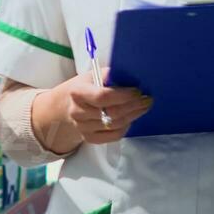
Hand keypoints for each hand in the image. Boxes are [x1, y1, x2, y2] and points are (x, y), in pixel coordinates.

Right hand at [30, 70, 152, 155]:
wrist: (67, 105)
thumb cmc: (85, 87)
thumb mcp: (93, 75)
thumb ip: (110, 76)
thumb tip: (132, 77)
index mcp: (78, 92)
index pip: (103, 97)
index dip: (123, 95)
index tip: (137, 91)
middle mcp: (78, 112)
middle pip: (112, 113)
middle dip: (133, 105)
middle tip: (147, 99)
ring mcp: (83, 127)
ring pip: (115, 125)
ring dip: (133, 115)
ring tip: (142, 107)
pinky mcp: (89, 138)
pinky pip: (113, 136)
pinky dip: (126, 127)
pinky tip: (131, 118)